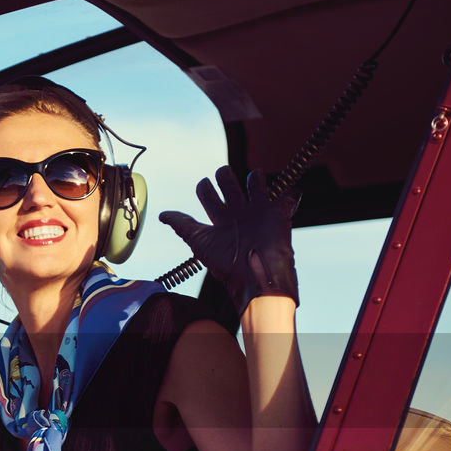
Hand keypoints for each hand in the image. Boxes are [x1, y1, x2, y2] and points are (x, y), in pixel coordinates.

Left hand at [159, 167, 298, 313]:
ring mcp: (258, 214)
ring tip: (254, 178)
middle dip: (225, 175)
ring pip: (257, 185)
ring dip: (255, 177)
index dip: (204, 186)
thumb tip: (161, 215)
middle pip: (229, 184)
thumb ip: (182, 225)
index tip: (204, 184)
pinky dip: (289, 192)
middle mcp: (238, 215)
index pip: (208, 195)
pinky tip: (286, 191)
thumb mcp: (199, 241)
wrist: (255, 276)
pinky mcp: (279, 216)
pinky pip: (288, 197)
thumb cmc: (226, 263)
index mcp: (220, 220)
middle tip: (224, 174)